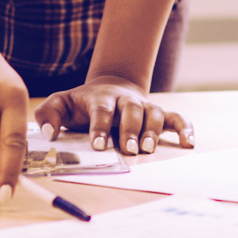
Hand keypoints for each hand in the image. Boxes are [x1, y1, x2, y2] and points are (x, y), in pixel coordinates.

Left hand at [36, 74, 191, 156]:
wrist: (108, 88)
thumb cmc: (81, 103)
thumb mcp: (60, 103)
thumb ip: (48, 114)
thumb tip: (49, 133)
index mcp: (101, 99)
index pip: (102, 110)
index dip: (101, 126)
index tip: (99, 145)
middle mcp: (126, 101)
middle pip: (132, 110)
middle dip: (131, 130)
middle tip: (129, 149)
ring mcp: (144, 106)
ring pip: (154, 113)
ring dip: (153, 131)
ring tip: (149, 149)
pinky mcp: (159, 114)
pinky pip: (176, 118)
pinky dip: (184, 128)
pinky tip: (188, 143)